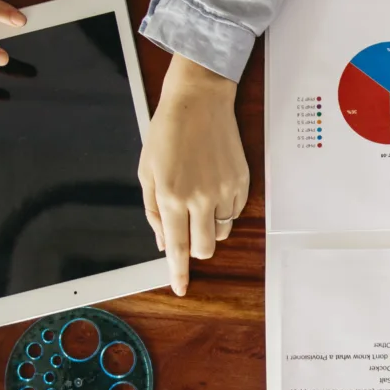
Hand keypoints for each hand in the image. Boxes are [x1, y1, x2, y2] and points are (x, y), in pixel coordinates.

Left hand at [138, 56, 249, 296]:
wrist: (199, 100)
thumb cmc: (166, 131)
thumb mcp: (147, 171)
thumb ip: (153, 210)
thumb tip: (163, 241)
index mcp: (171, 197)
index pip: (177, 248)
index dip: (179, 273)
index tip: (181, 288)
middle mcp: (200, 198)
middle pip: (206, 248)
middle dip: (196, 248)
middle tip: (188, 230)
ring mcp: (225, 190)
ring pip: (222, 231)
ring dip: (209, 227)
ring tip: (199, 200)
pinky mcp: (242, 182)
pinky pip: (235, 212)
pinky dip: (223, 210)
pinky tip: (213, 186)